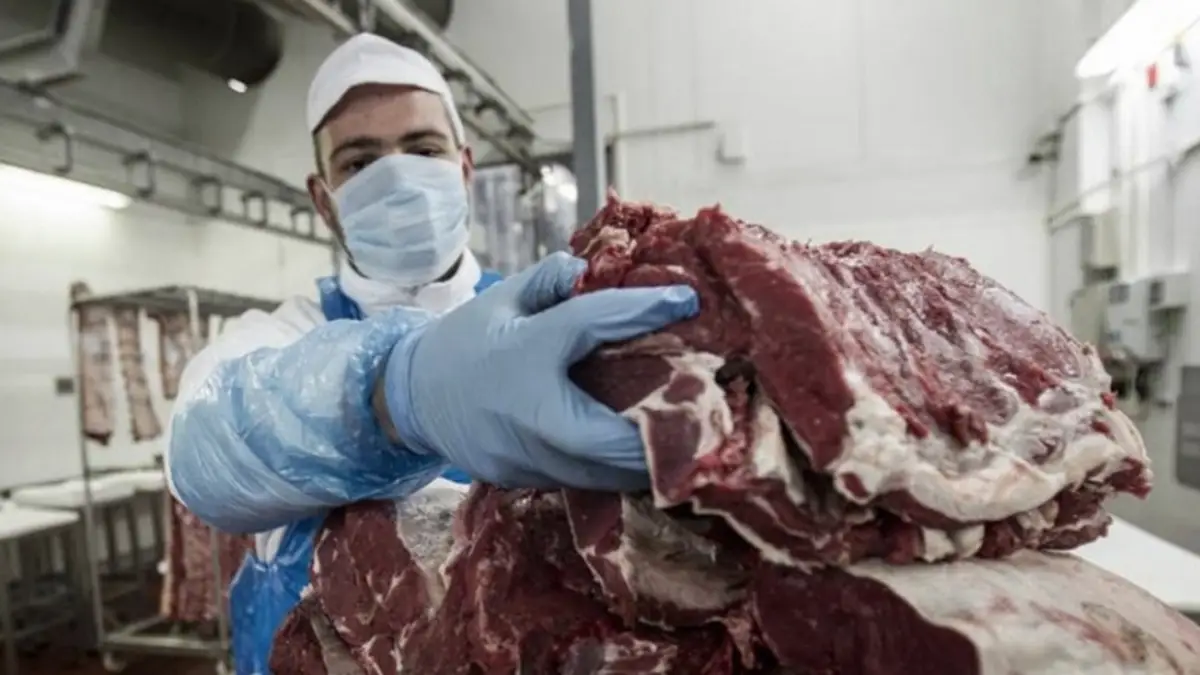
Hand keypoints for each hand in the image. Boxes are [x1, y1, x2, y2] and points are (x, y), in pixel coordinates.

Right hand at [382, 252, 697, 490]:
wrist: (408, 398)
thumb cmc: (461, 343)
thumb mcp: (499, 300)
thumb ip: (547, 281)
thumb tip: (585, 265)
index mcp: (519, 355)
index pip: (587, 328)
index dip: (641, 312)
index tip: (687, 303)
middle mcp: (522, 415)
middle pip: (606, 438)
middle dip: (659, 432)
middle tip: (703, 410)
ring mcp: (521, 459)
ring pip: (598, 474)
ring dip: (642, 459)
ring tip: (685, 437)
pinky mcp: (523, 481)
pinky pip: (581, 481)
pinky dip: (614, 469)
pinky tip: (642, 452)